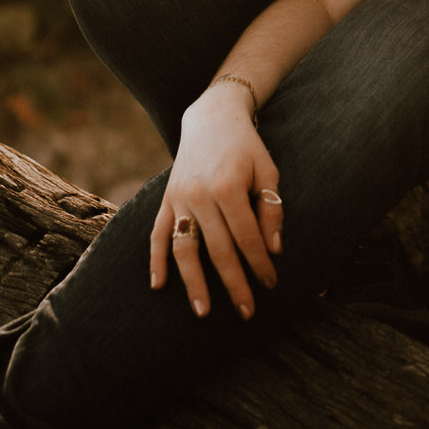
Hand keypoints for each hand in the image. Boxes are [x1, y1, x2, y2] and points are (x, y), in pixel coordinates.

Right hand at [149, 86, 282, 317]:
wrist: (212, 117)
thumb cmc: (246, 146)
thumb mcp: (267, 170)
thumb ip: (270, 208)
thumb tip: (273, 249)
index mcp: (229, 187)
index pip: (247, 237)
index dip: (259, 264)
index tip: (270, 284)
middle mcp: (200, 195)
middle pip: (218, 250)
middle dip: (234, 284)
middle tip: (247, 312)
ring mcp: (179, 198)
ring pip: (184, 249)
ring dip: (193, 282)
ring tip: (203, 311)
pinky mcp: (166, 199)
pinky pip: (157, 233)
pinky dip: (156, 260)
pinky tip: (159, 285)